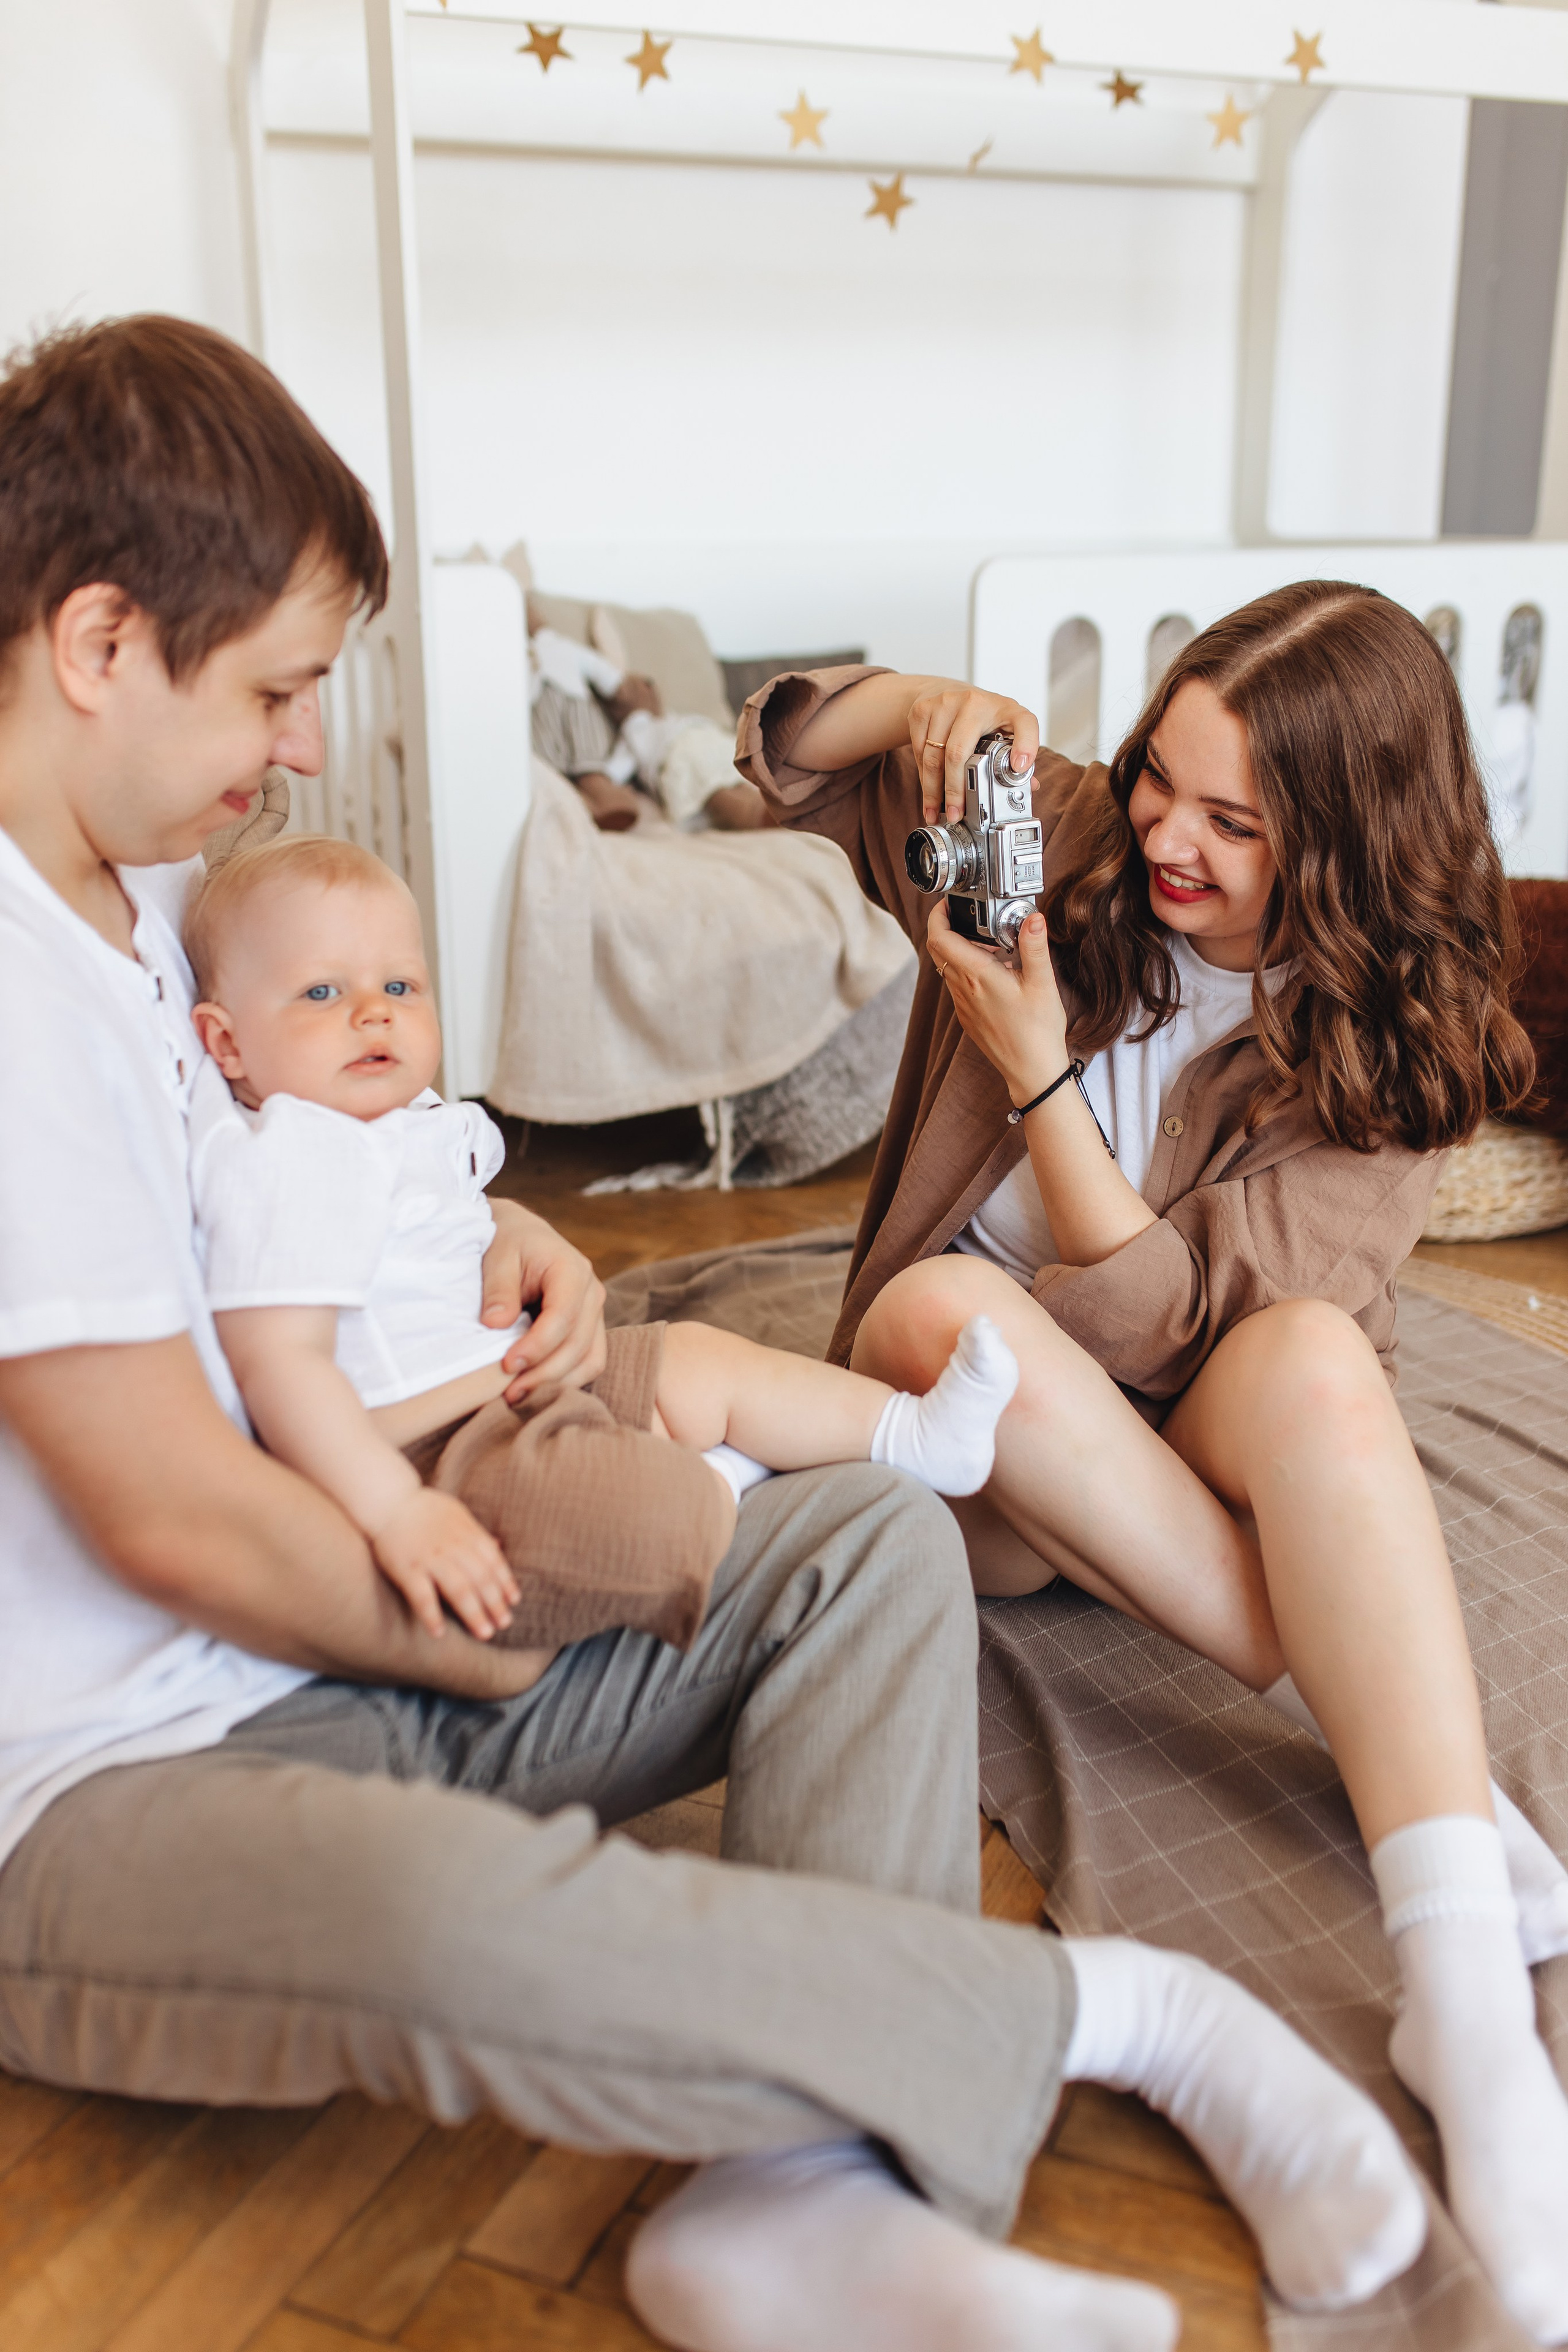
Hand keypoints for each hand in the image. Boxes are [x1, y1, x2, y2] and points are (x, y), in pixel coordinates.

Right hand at [371, 1486, 520, 1641]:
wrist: (387, 1498)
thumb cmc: (423, 1508)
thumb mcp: (456, 1513)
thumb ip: (476, 1533)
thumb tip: (498, 1547)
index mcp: (466, 1533)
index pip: (493, 1561)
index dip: (505, 1582)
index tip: (513, 1601)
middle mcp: (452, 1546)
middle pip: (480, 1578)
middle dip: (495, 1603)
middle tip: (504, 1623)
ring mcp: (429, 1558)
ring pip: (458, 1589)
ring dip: (473, 1613)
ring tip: (484, 1633)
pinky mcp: (406, 1568)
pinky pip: (421, 1595)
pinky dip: (431, 1615)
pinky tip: (439, 1633)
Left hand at [481, 1198, 607, 1400]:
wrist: (522, 1235)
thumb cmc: (508, 1243)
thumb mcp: (497, 1257)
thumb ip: (498, 1289)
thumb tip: (496, 1323)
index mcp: (572, 1270)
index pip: (563, 1317)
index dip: (537, 1346)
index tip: (507, 1365)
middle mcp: (592, 1293)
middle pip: (578, 1345)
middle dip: (544, 1374)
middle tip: (509, 1393)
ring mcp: (595, 1313)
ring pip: (589, 1360)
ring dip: (557, 1384)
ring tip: (519, 1397)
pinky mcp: (589, 1329)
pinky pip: (588, 1362)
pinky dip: (565, 1381)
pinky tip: (536, 1390)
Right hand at [907, 684, 1040, 824]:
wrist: (948, 690)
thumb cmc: (982, 716)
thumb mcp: (1006, 729)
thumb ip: (1016, 756)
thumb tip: (1029, 786)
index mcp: (1006, 709)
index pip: (1023, 723)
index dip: (1025, 745)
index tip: (1020, 767)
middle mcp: (976, 702)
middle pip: (959, 752)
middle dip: (955, 789)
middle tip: (956, 814)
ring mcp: (945, 703)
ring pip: (934, 756)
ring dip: (933, 790)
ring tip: (935, 811)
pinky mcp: (922, 709)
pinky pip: (919, 751)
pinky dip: (923, 777)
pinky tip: (928, 792)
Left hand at [926, 899, 1067, 1101]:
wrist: (1032, 1072)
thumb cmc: (1038, 1032)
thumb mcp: (1043, 983)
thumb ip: (1034, 946)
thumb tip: (1033, 917)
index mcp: (977, 976)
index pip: (939, 938)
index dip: (937, 915)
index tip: (948, 903)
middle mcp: (963, 990)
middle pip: (939, 949)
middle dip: (949, 927)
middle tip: (974, 919)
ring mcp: (962, 1005)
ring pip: (948, 967)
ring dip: (962, 950)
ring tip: (993, 947)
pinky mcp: (968, 1017)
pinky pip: (958, 985)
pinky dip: (968, 970)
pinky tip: (996, 974)